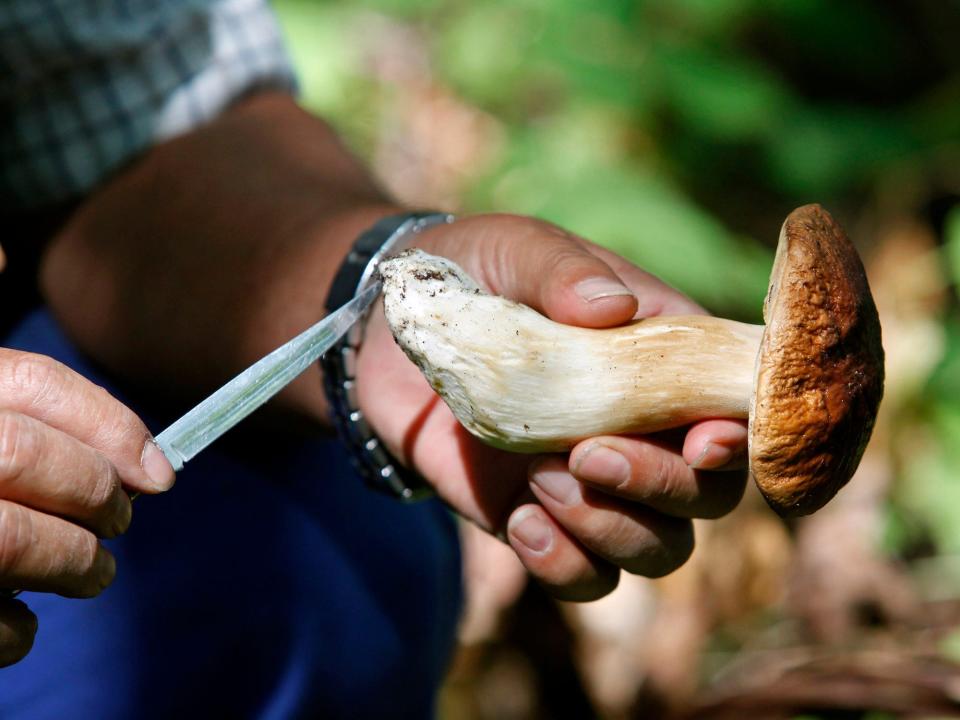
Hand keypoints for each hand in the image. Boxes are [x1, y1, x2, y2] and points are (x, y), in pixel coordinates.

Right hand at [0, 350, 174, 665]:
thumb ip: (35, 430)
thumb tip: (147, 469)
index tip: (158, 472)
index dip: (109, 426)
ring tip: (93, 573)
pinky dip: (12, 631)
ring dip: (73, 563)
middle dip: (93, 491)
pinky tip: (20, 623)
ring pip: (8, 539)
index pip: (32, 383)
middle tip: (120, 522)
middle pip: (21, 453)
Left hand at [358, 214, 747, 600]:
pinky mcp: (542, 517)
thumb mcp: (515, 249)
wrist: (387, 332)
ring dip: (610, 530)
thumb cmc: (472, 274)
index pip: (733, 408)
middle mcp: (642, 428)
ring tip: (537, 480)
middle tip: (585, 453)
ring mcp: (593, 481)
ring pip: (657, 548)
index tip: (703, 441)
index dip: (739, 438)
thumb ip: (561, 270)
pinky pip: (586, 576)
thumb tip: (614, 307)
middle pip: (706, 495)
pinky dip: (565, 566)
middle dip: (660, 488)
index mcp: (660, 356)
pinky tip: (519, 522)